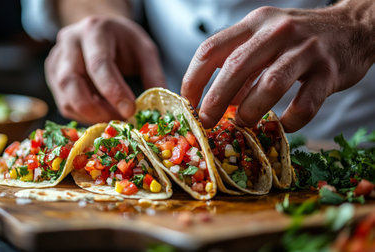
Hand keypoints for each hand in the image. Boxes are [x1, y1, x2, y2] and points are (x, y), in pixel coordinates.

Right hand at [45, 15, 164, 123]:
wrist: (99, 31)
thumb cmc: (122, 41)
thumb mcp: (144, 49)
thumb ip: (152, 74)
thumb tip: (157, 106)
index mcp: (94, 30)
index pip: (99, 65)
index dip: (114, 91)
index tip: (130, 111)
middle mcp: (69, 43)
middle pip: (72, 82)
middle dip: (97, 109)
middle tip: (120, 122)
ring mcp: (56, 60)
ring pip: (65, 98)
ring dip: (90, 116)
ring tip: (114, 121)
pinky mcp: (52, 77)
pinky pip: (64, 104)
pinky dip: (83, 116)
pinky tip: (101, 116)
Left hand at [181, 2, 373, 131]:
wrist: (353, 28)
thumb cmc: (299, 40)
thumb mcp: (265, 40)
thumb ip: (241, 66)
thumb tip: (217, 103)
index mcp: (254, 24)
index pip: (211, 49)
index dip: (193, 79)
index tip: (188, 103)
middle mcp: (276, 31)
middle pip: (235, 66)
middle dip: (215, 99)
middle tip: (206, 122)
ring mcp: (305, 50)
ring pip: (270, 83)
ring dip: (250, 110)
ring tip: (242, 123)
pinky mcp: (329, 71)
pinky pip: (306, 103)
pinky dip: (291, 119)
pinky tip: (282, 125)